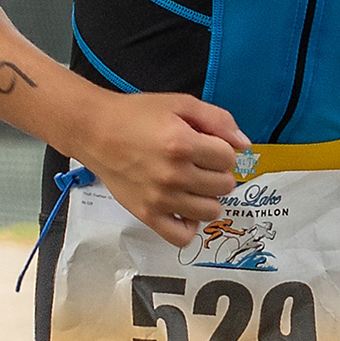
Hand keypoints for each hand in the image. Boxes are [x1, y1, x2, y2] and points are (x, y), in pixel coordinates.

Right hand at [84, 94, 250, 247]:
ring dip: (209, 197)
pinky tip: (185, 208)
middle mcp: (173, 175)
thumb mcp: (181, 104)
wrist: (95, 131)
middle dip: (218, 172)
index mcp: (183, 144)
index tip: (208, 145)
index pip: (228, 158)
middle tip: (200, 162)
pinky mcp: (147, 215)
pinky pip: (182, 236)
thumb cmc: (137, 114)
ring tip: (194, 184)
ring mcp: (160, 199)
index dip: (222, 149)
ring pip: (211, 211)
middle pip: (224, 185)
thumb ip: (218, 120)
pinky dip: (189, 226)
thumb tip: (244, 145)